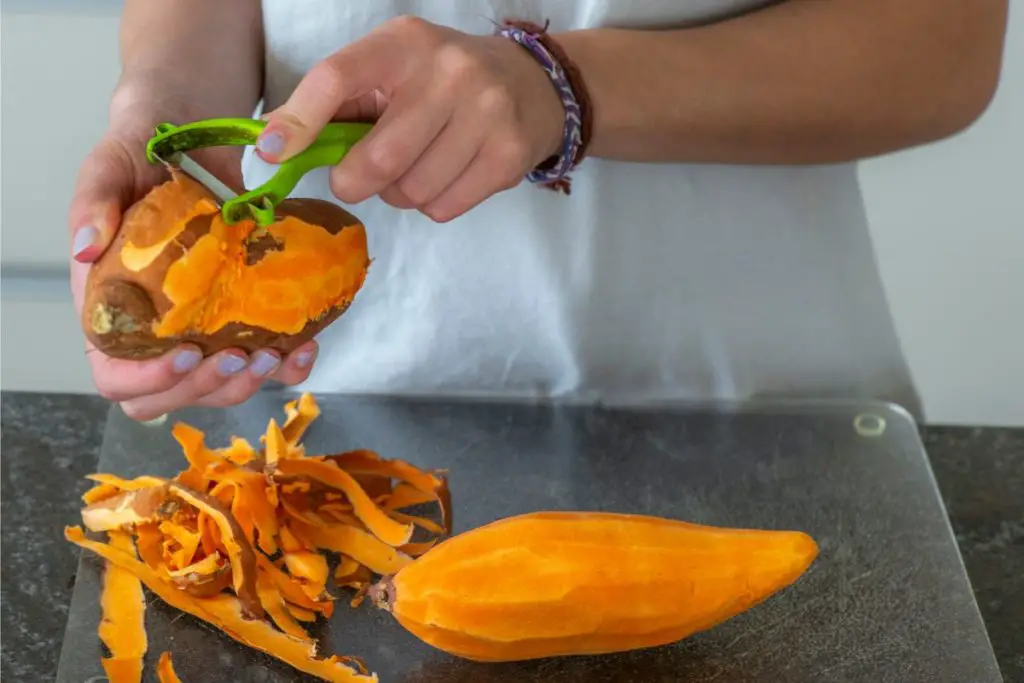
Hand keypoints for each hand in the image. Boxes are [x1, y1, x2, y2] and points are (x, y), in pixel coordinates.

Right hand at [69, 99, 317, 421]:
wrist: (193, 135)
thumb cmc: (142, 156)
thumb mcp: (111, 166)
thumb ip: (93, 200)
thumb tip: (84, 245)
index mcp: (114, 309)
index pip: (116, 374)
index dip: (147, 380)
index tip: (185, 352)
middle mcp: (156, 330)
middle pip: (172, 394)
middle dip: (209, 387)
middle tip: (241, 355)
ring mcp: (203, 329)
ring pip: (220, 387)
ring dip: (251, 383)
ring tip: (277, 353)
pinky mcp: (244, 319)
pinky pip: (265, 361)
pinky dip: (288, 364)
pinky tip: (305, 345)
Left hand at [257, 15, 565, 221]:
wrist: (532, 85)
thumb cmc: (442, 82)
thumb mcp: (393, 71)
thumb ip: (339, 103)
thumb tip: (271, 144)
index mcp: (404, 43)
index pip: (338, 77)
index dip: (300, 119)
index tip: (273, 152)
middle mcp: (449, 72)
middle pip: (379, 158)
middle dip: (356, 181)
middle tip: (359, 178)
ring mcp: (485, 113)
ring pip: (411, 191)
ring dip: (399, 195)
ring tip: (414, 170)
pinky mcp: (507, 155)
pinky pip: (443, 208)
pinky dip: (432, 205)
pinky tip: (446, 177)